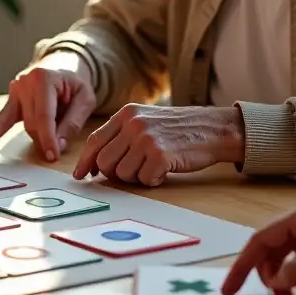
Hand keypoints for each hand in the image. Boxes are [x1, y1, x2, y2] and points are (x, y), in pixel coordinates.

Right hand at [0, 51, 95, 161]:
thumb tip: (58, 145)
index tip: (52, 156)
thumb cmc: (75, 83)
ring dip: (36, 137)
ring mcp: (14, 90)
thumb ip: (73, 121)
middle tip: (57, 151)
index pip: (43, 115)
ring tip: (48, 146)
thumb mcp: (85, 98)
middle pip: (32, 122)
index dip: (48, 138)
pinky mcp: (10, 100)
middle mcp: (25, 82)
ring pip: (22, 125)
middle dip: (45, 139)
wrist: (62, 64)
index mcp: (44, 78)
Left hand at [73, 104, 244, 186]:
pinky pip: (144, 180)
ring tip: (153, 167)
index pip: (95, 140)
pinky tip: (165, 171)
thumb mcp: (146, 120)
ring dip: (136, 177)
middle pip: (105, 161)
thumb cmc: (179, 129)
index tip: (81, 175)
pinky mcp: (160, 154)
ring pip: (123, 174)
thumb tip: (96, 165)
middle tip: (133, 172)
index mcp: (127, 114)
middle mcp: (133, 124)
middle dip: (114, 173)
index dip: (86, 161)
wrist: (213, 129)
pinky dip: (153, 180)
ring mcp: (146, 139)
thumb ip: (121, 136)